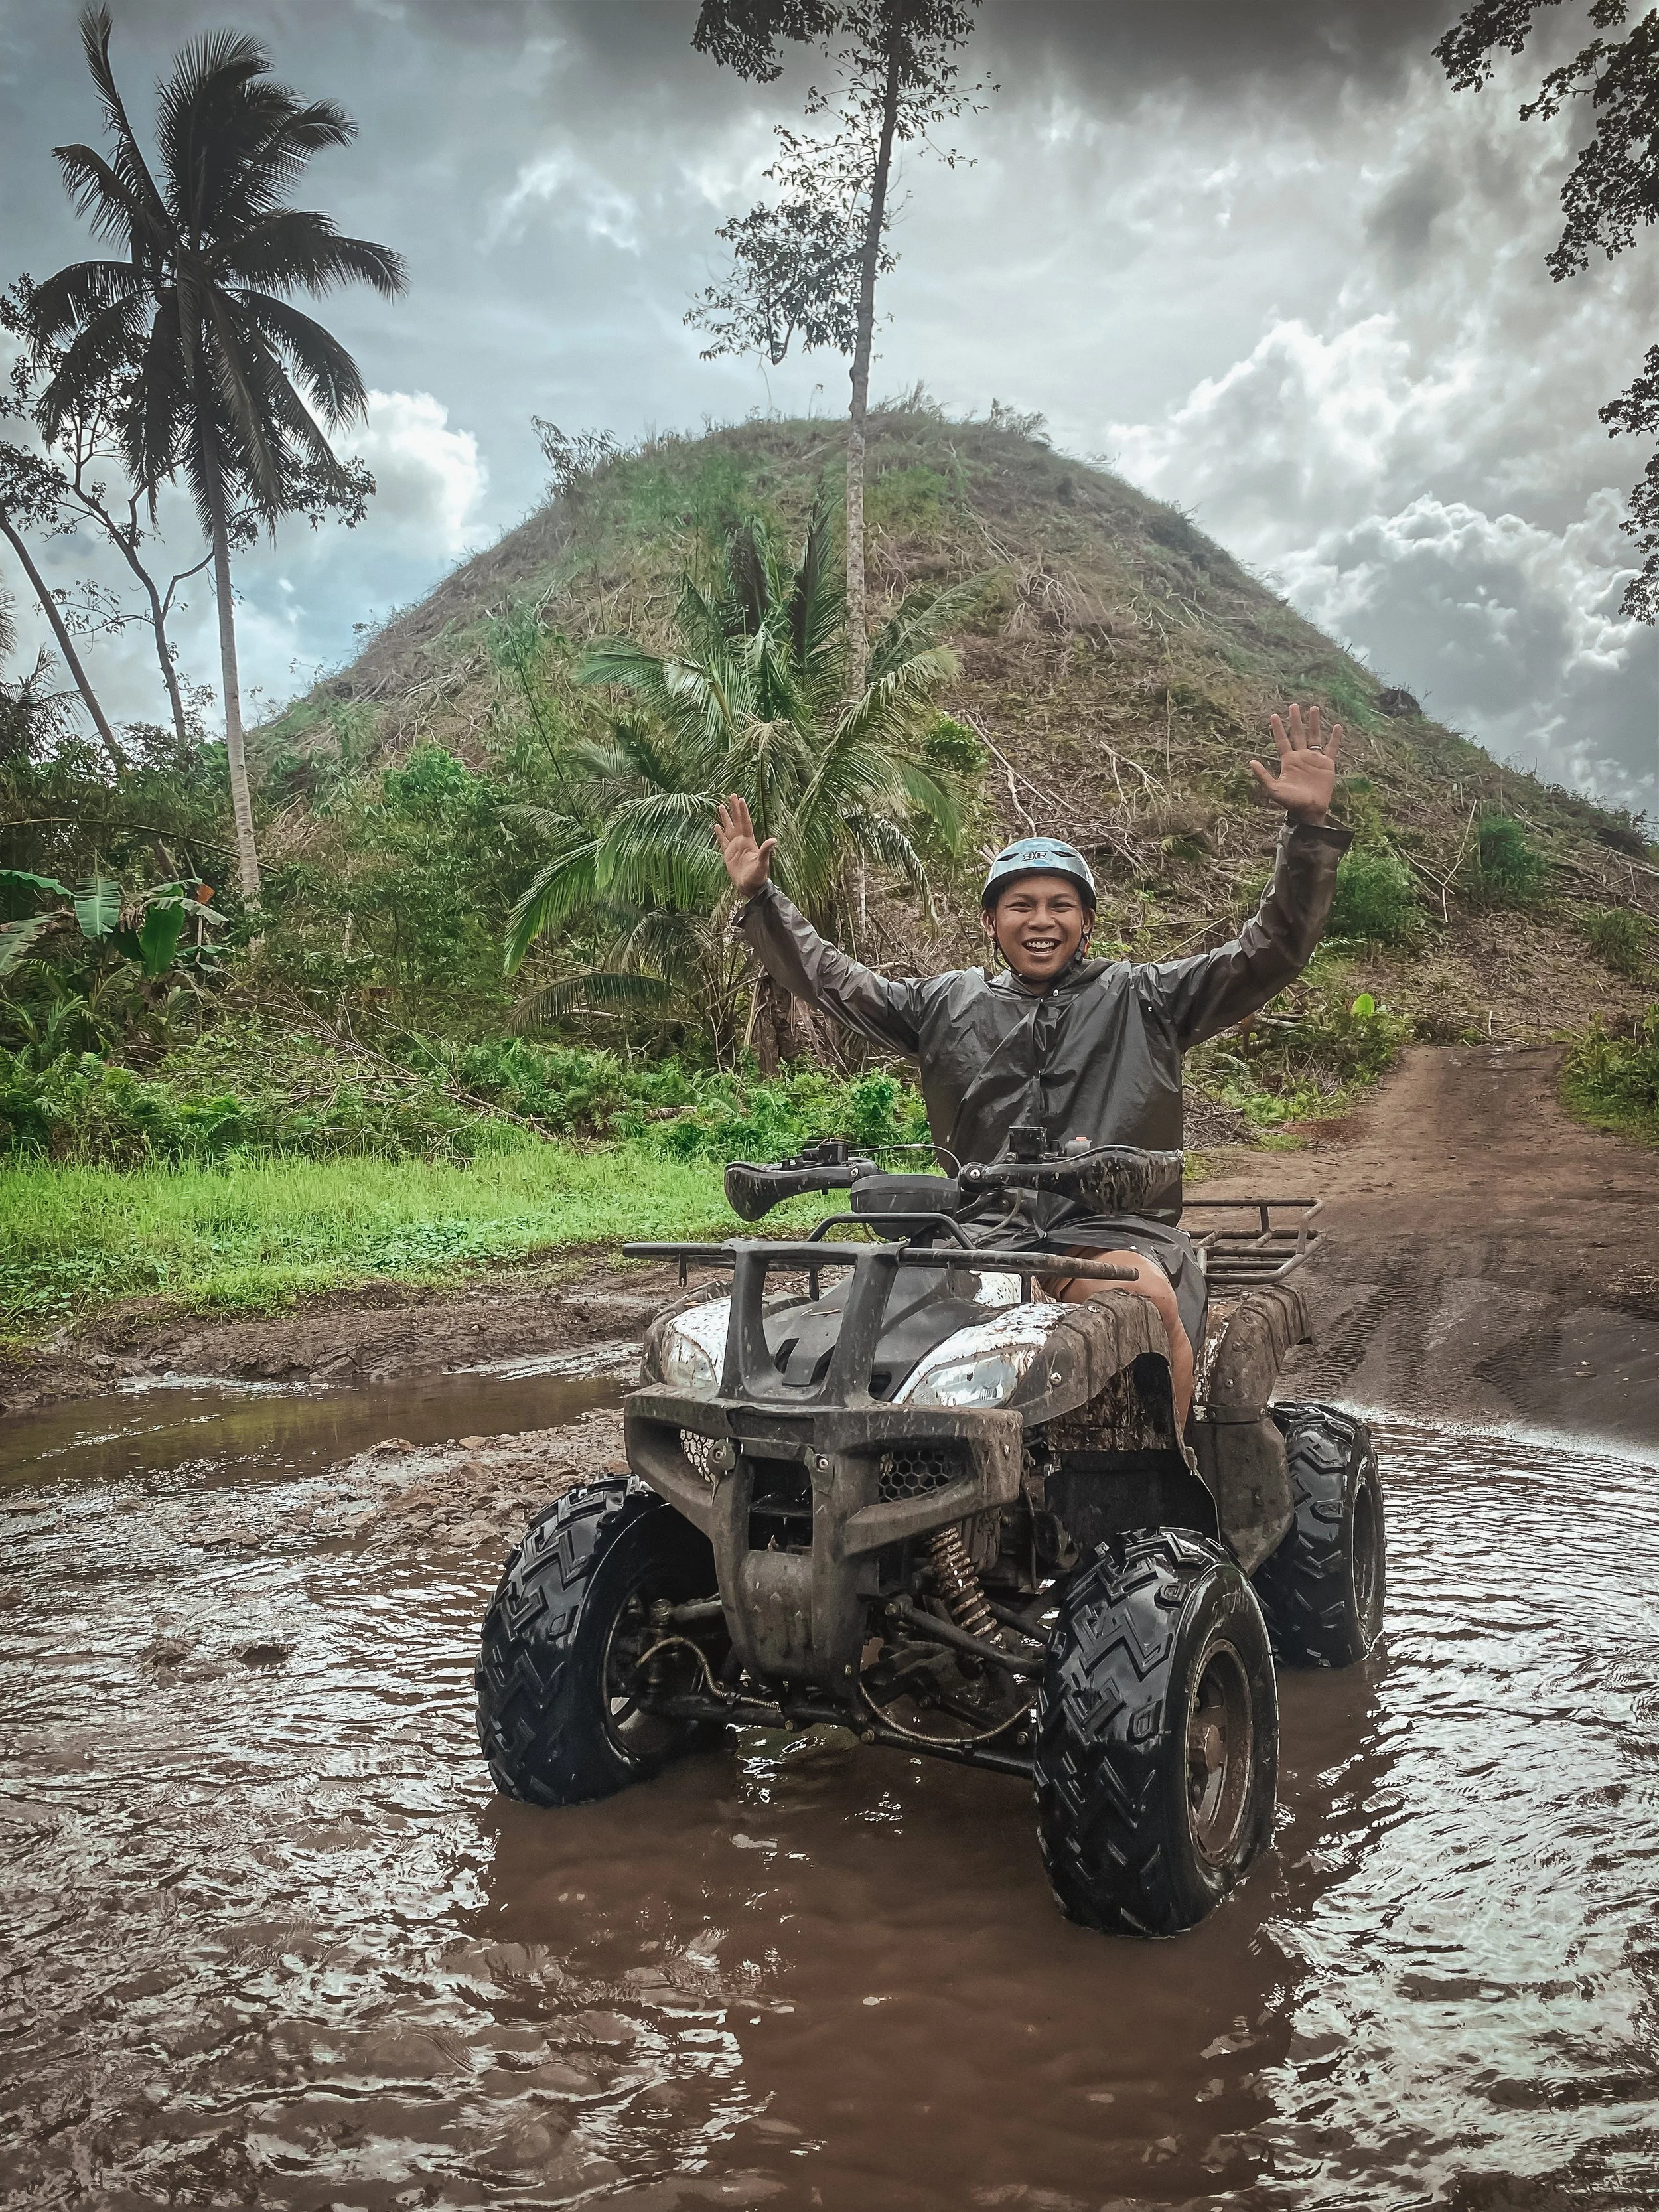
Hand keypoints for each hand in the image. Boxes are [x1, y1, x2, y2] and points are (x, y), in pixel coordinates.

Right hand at [714, 794, 776, 897]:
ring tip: (720, 806)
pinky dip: (719, 834)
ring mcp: (734, 848)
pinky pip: (722, 841)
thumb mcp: (762, 864)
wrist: (750, 888)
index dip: (742, 811)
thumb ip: (766, 851)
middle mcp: (741, 842)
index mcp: (749, 842)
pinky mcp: (727, 855)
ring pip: (728, 829)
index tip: (740, 799)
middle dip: (734, 809)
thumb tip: (774, 839)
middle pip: (737, 822)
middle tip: (731, 795)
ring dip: (725, 818)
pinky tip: (716, 826)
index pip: (745, 823)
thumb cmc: (757, 877)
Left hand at [1250, 704, 1341, 824]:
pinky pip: (1332, 748)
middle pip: (1298, 734)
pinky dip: (1335, 738)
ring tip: (1314, 708)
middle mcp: (1301, 757)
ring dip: (1314, 723)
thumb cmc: (1291, 802)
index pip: (1282, 741)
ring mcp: (1315, 759)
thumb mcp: (1274, 789)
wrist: (1309, 810)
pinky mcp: (1327, 764)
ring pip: (1314, 736)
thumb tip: (1251, 762)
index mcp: (1288, 761)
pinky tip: (1337, 726)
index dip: (1278, 729)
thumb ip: (1263, 776)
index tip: (1274, 715)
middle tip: (1294, 705)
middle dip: (1296, 720)